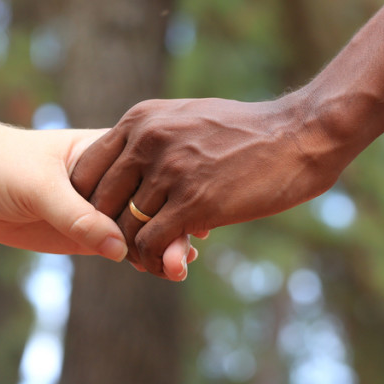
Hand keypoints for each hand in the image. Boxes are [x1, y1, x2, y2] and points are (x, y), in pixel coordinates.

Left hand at [0, 123, 196, 276]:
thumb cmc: (3, 164)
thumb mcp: (39, 187)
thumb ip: (76, 216)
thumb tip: (118, 248)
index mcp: (107, 151)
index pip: (148, 175)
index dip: (171, 197)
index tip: (193, 220)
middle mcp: (110, 180)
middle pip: (149, 206)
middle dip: (170, 230)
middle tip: (186, 257)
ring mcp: (98, 208)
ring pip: (138, 230)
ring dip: (160, 248)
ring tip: (178, 269)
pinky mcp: (83, 233)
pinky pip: (118, 248)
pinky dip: (140, 259)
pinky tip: (163, 271)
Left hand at [70, 95, 344, 276]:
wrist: (298, 135)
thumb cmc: (247, 132)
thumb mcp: (188, 119)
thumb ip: (153, 136)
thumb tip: (130, 160)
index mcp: (140, 120)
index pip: (85, 168)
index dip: (88, 202)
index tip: (104, 221)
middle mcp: (146, 141)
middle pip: (97, 200)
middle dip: (106, 230)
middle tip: (125, 248)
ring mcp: (169, 171)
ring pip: (123, 227)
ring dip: (132, 251)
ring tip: (149, 260)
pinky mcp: (194, 202)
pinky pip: (151, 243)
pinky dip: (153, 261)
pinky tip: (168, 264)